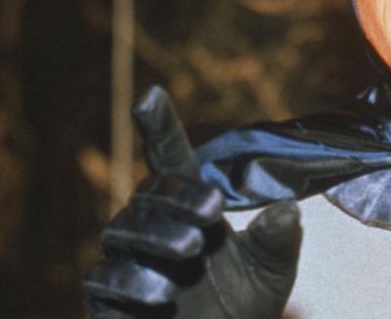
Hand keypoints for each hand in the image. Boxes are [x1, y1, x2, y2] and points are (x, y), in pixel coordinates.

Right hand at [85, 86, 300, 317]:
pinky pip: (104, 278)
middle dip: (178, 198)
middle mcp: (152, 223)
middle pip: (149, 191)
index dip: (158, 125)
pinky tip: (161, 297)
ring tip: (191, 251)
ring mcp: (126, 258)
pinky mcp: (106, 297)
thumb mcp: (270, 274)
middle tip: (213, 216)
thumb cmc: (242, 309)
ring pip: (123, 230)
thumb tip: (286, 210)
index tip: (150, 94)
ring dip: (157, 237)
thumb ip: (278, 242)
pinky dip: (131, 283)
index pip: (169, 157)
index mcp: (189, 204)